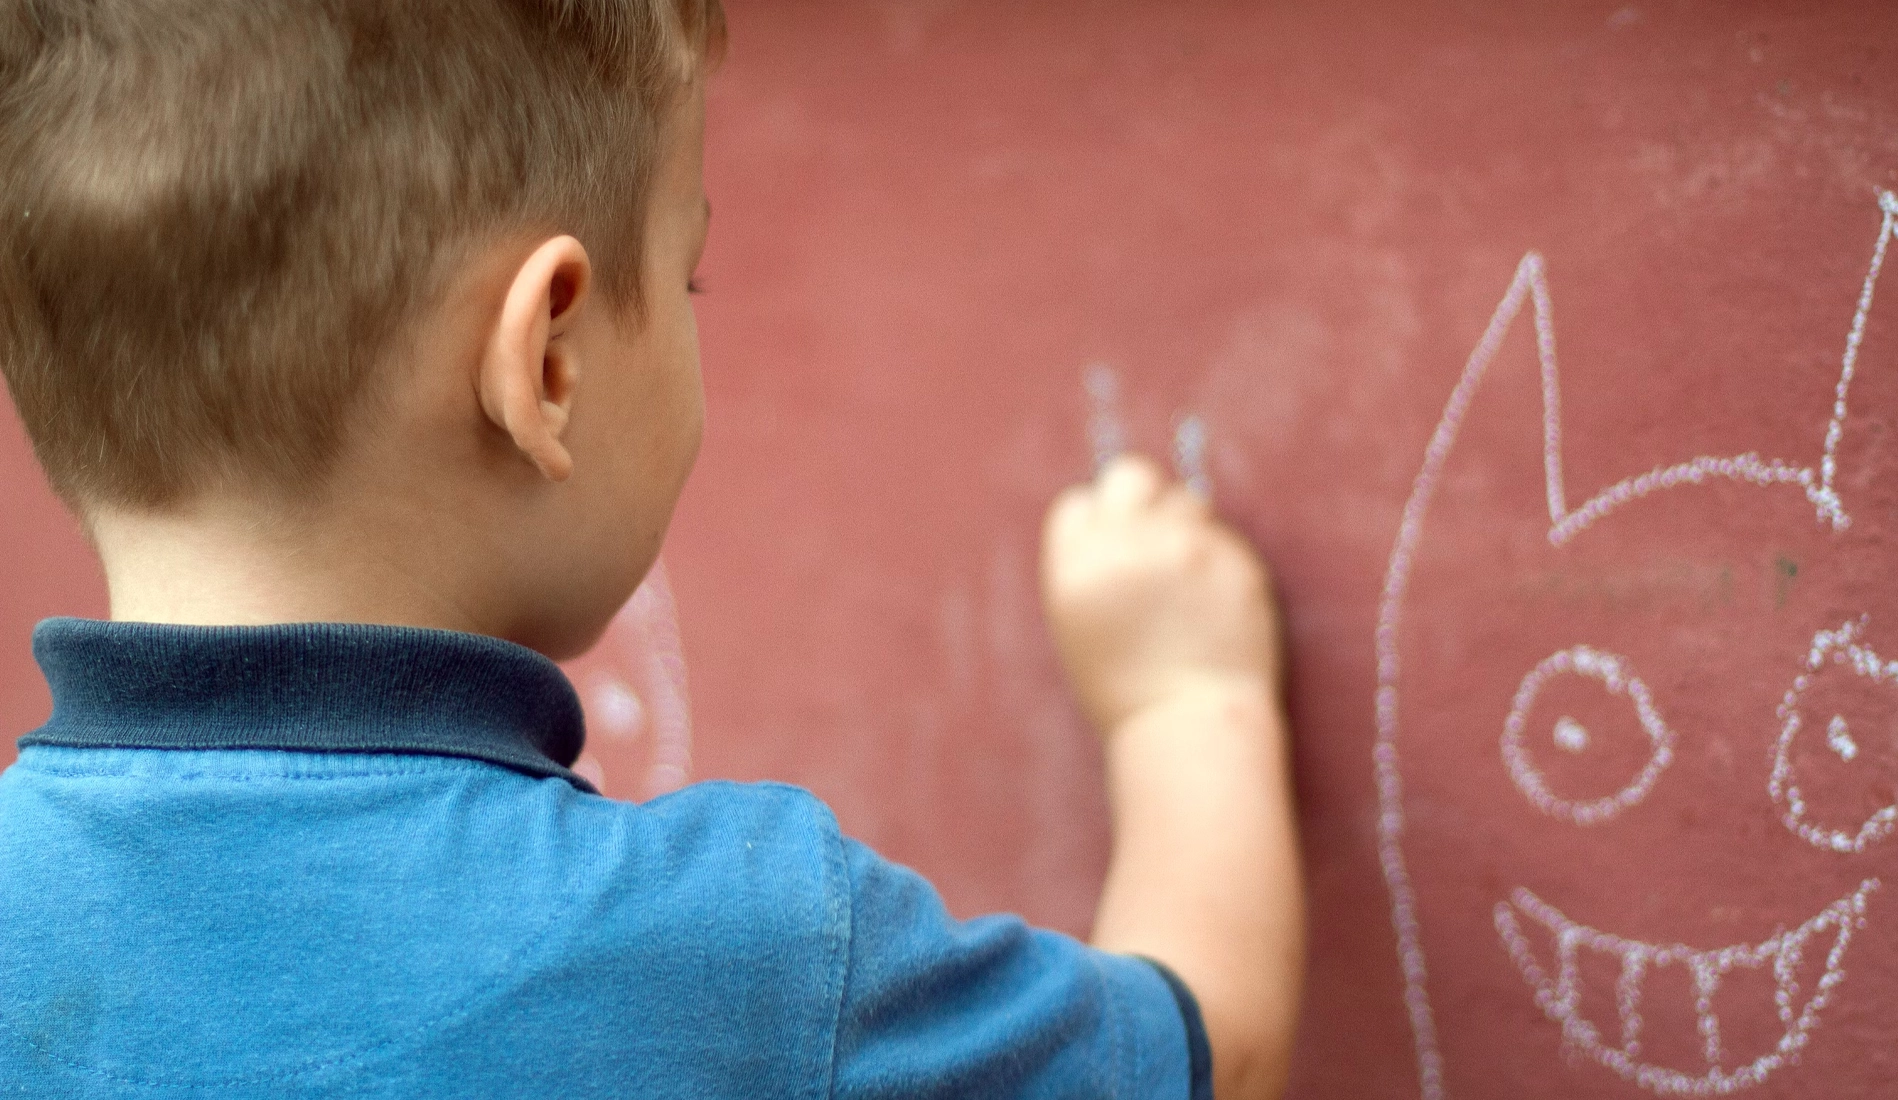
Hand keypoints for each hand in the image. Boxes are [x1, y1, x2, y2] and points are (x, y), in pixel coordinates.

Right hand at [1040, 454, 1280, 737]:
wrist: (1190, 725)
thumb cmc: (1126, 687)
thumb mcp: (1078, 624)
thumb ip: (1091, 564)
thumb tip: (1116, 510)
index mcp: (1078, 566)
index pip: (1080, 503)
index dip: (1096, 525)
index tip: (1111, 549)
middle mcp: (1130, 547)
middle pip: (1130, 476)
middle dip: (1139, 497)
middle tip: (1150, 535)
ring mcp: (1187, 549)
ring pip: (1185, 500)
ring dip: (1184, 526)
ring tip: (1185, 580)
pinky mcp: (1235, 560)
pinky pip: (1222, 537)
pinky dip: (1218, 561)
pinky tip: (1213, 604)